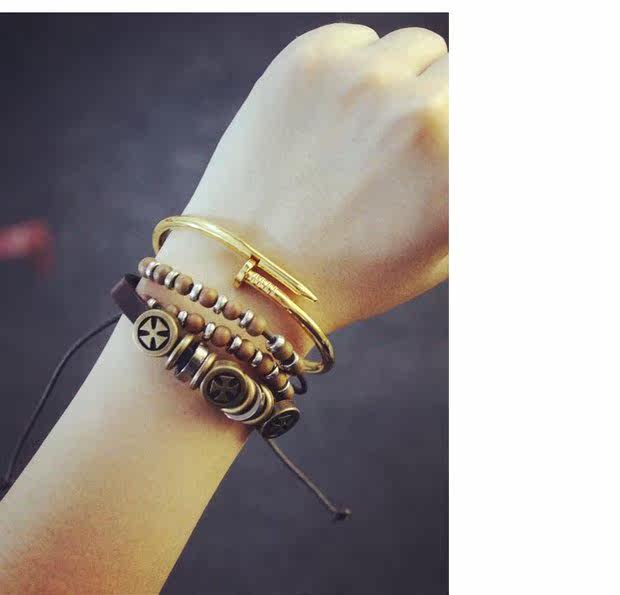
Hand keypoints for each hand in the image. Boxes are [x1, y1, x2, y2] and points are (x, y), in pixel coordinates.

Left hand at [185, 23, 447, 330]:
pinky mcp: (307, 61)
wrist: (252, 273)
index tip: (451, 138)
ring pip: (416, 47)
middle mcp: (421, 115)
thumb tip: (471, 147)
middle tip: (408, 139)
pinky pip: (359, 39)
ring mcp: (363, 81)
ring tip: (369, 127)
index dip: (466, 129)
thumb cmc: (348, 274)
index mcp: (461, 168)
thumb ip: (471, 191)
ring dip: (405, 79)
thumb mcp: (438, 251)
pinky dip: (356, 67)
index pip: (498, 105)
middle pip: (463, 71)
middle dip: (445, 101)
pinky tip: (333, 113)